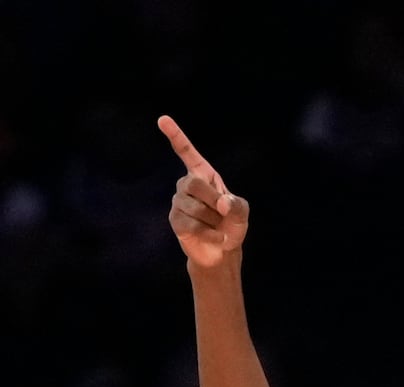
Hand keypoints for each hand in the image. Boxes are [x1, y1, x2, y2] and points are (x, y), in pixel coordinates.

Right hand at [159, 115, 248, 266]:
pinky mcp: (175, 220)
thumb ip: (236, 205)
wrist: (223, 250)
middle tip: (223, 212)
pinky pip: (190, 224)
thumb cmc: (231, 225)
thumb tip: (222, 203)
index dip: (176, 136)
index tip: (162, 119)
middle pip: (193, 184)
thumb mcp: (241, 212)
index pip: (187, 153)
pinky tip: (214, 236)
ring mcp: (178, 202)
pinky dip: (208, 233)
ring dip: (212, 220)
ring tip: (216, 226)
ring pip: (193, 207)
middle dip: (213, 200)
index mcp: (204, 175)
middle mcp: (187, 184)